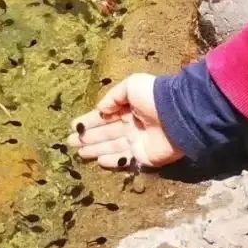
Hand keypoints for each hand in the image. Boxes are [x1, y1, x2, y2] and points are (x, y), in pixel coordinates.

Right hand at [67, 73, 183, 169]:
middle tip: (70, 142)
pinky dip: (111, 161)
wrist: (177, 115)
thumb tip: (100, 110)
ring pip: (111, 146)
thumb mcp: (131, 86)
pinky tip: (97, 161)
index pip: (104, 116)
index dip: (89, 121)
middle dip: (87, 137)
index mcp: (128, 108)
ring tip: (78, 152)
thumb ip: (113, 96)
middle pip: (105, 133)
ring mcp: (137, 142)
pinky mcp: (143, 156)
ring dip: (94, 149)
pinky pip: (123, 160)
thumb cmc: (153, 97)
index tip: (73, 125)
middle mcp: (131, 125)